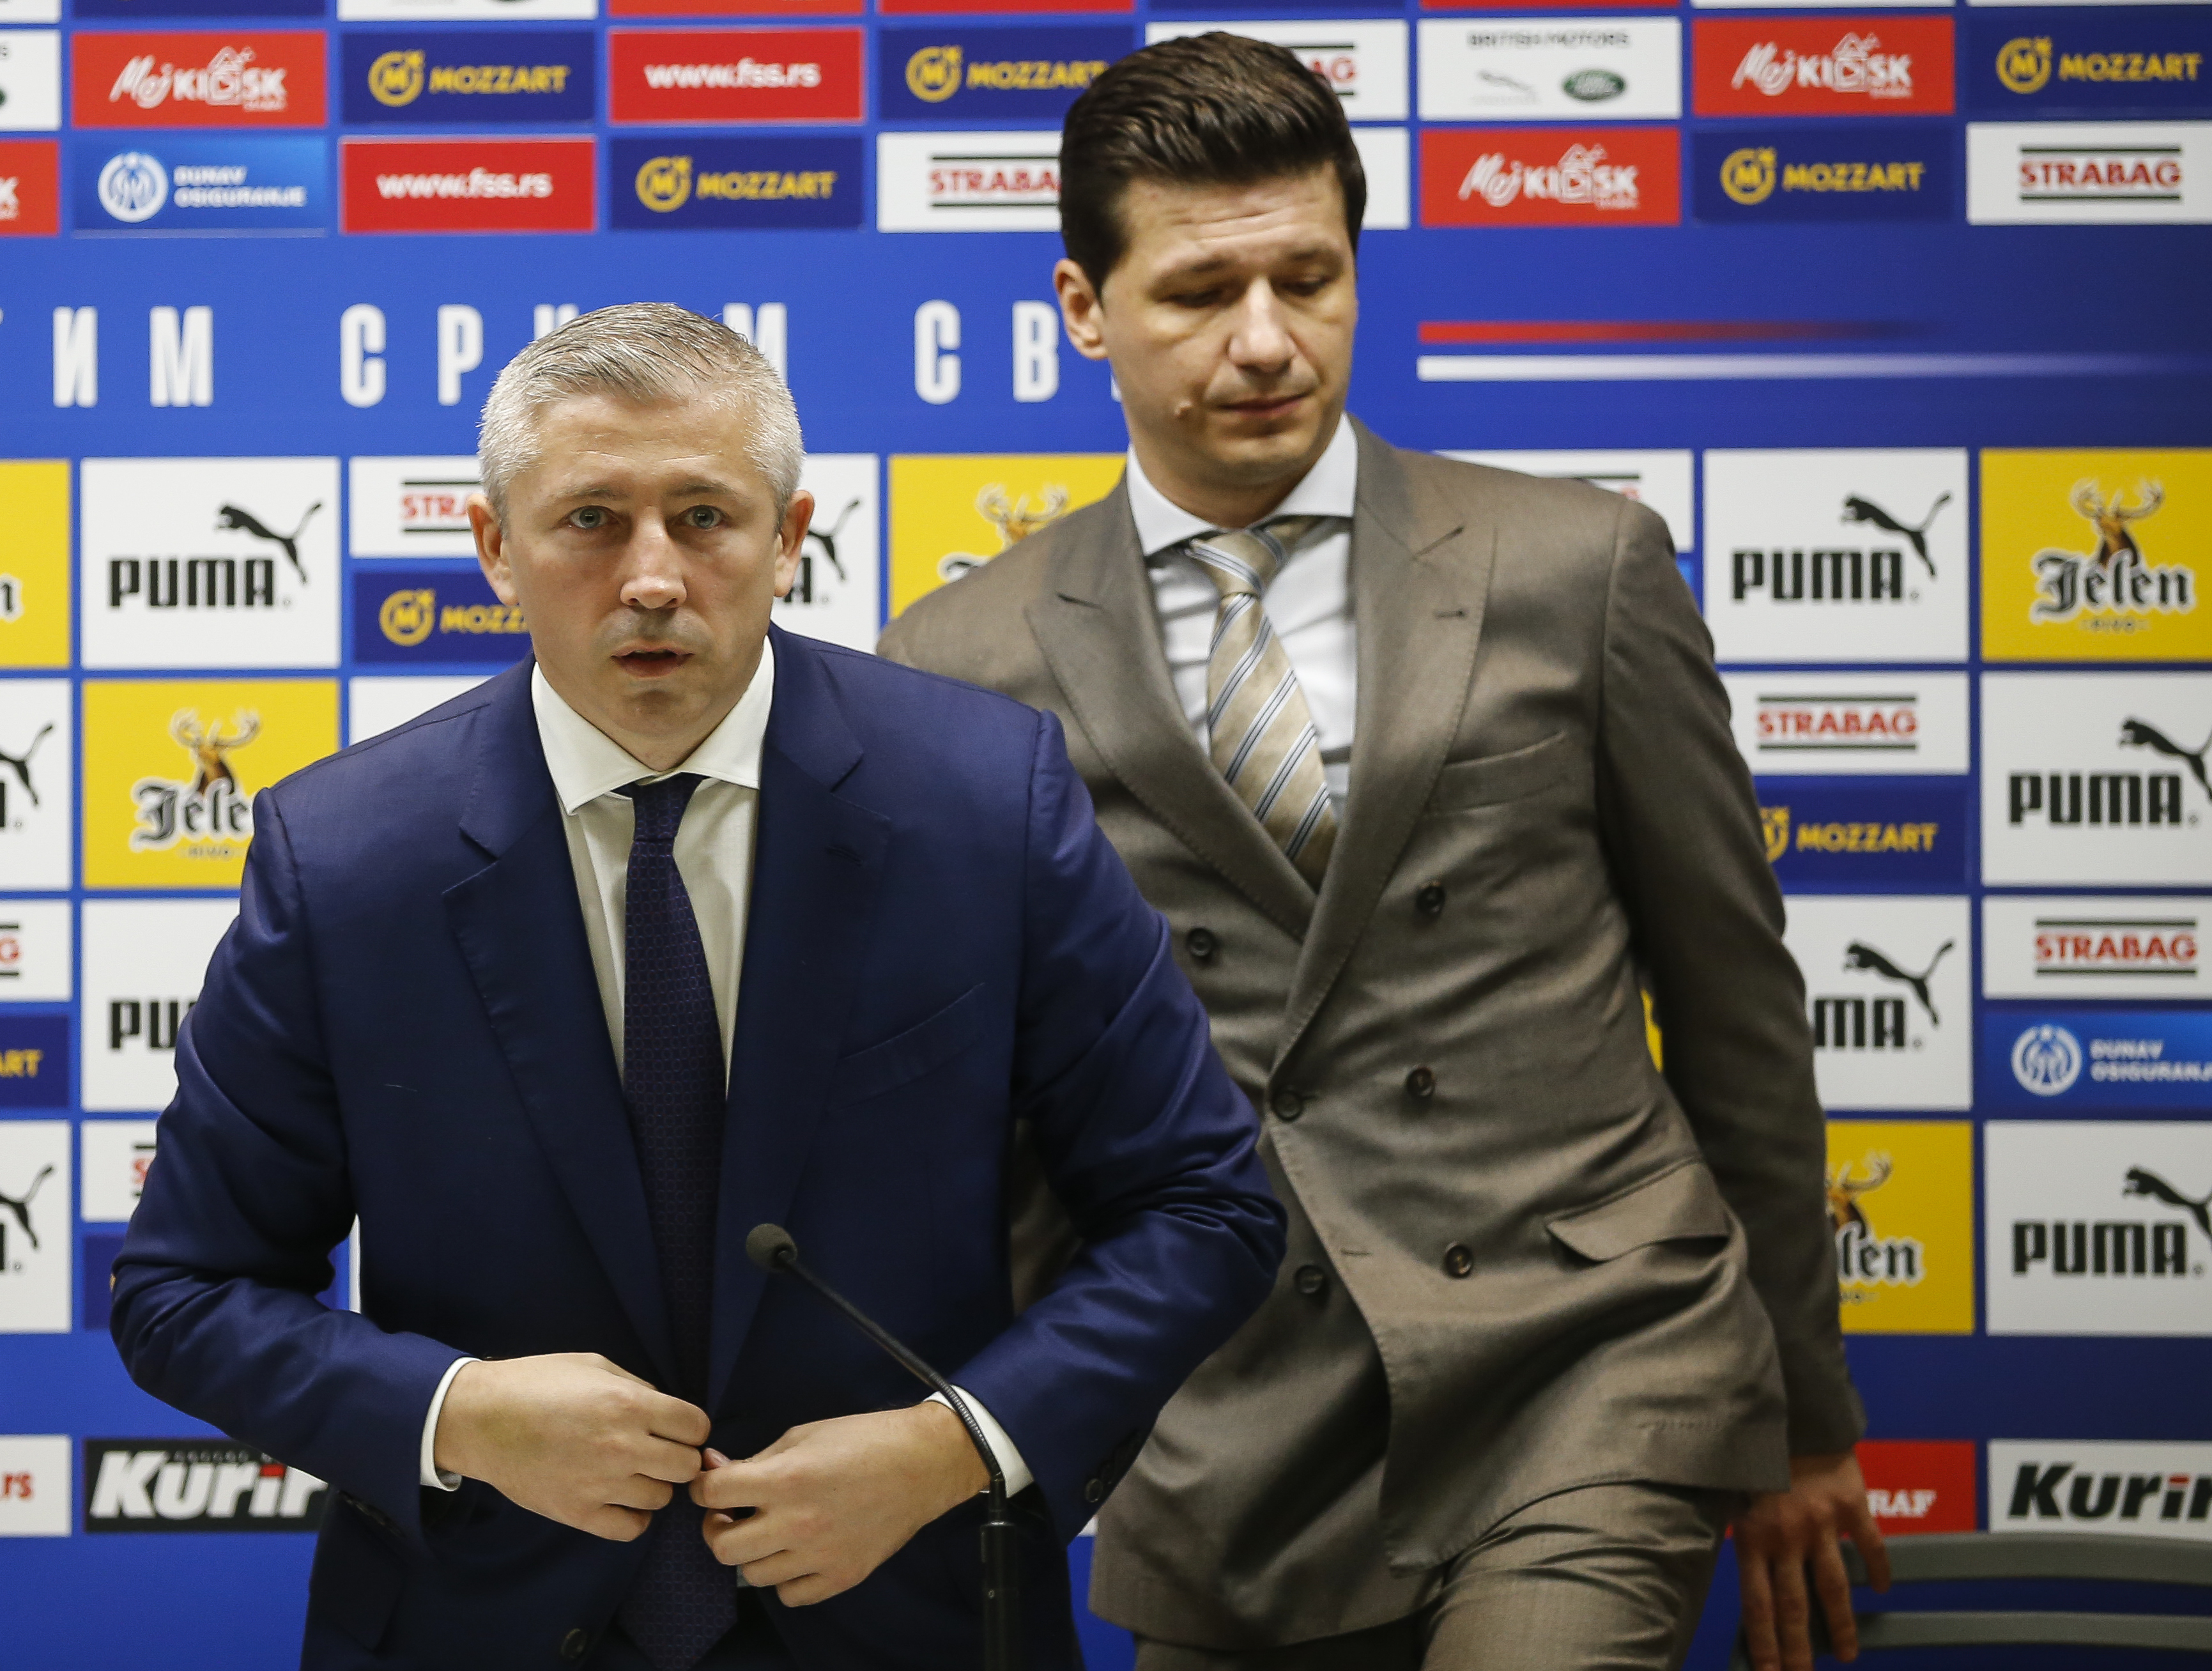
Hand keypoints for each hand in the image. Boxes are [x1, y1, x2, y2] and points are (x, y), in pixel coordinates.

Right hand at [433, 1353, 709, 1541]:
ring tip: (631, 1472)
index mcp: (630, 1404)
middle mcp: (622, 1447)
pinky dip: (633, 1517)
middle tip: (656, 1451)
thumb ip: (638, 1388)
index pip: (696, 1427)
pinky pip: (631, 1528)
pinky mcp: (578, 1513)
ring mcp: (601, 1484)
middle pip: (686, 1466)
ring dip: (653, 1485)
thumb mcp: (595, 1366)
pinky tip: (620, 1499)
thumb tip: (668, 1413)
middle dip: (678, 1456)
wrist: (481, 1419)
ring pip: (662, 1498)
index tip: (675, 1428)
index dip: (690, 1427)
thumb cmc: (537, 1383)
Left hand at [692, 1403, 987, 1605]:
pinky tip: (795, 1553)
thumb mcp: (803, 1435)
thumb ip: (757, 1460)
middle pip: (722, 1546)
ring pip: (752, 1574)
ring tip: (767, 1532)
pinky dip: (784, 1577)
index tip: (710, 1485)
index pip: (713, 1493)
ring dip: (752, 1552)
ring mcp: (820, 1555)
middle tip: (730, 1514)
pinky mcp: (841, 1576)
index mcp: (786, 1479)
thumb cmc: (863, 1439)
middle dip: (716, 1527)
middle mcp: (798, 1523)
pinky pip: (789, 1594)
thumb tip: (715, 1472)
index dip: (703, 1486)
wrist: (922, 1464)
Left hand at [1733, 1450, 1891, 1670]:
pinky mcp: (1853, 1506)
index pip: (1758, 1604)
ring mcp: (1822, 1523)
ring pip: (1834, 1588)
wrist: (1789, 1410)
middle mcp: (1786, 1536)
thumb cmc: (1754, 1454)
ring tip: (1848, 1654)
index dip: (1764, 1643)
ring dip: (1842, 1625)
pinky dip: (1878, 1569)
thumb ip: (1744, 1537)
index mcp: (1751, 1535)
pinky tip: (1883, 1590)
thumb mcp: (1734, 1496)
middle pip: (1795, 1607)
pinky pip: (1871, 1546)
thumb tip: (1750, 1582)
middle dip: (1798, 1649)